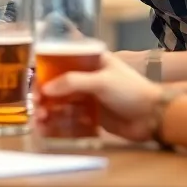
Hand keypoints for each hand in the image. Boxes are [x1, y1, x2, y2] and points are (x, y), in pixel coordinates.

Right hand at [38, 51, 162, 142]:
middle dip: (43, 92)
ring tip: (40, 119)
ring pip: (60, 100)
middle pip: (57, 81)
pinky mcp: (90, 115)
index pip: (62, 58)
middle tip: (36, 104)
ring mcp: (88, 96)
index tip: (34, 79)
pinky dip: (57, 121)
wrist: (152, 117)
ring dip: (47, 108)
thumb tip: (45, 89)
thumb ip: (73, 82)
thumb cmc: (130, 91)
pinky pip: (68, 116)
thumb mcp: (101, 81)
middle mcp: (86, 76)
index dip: (45, 66)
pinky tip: (47, 128)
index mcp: (91, 60)